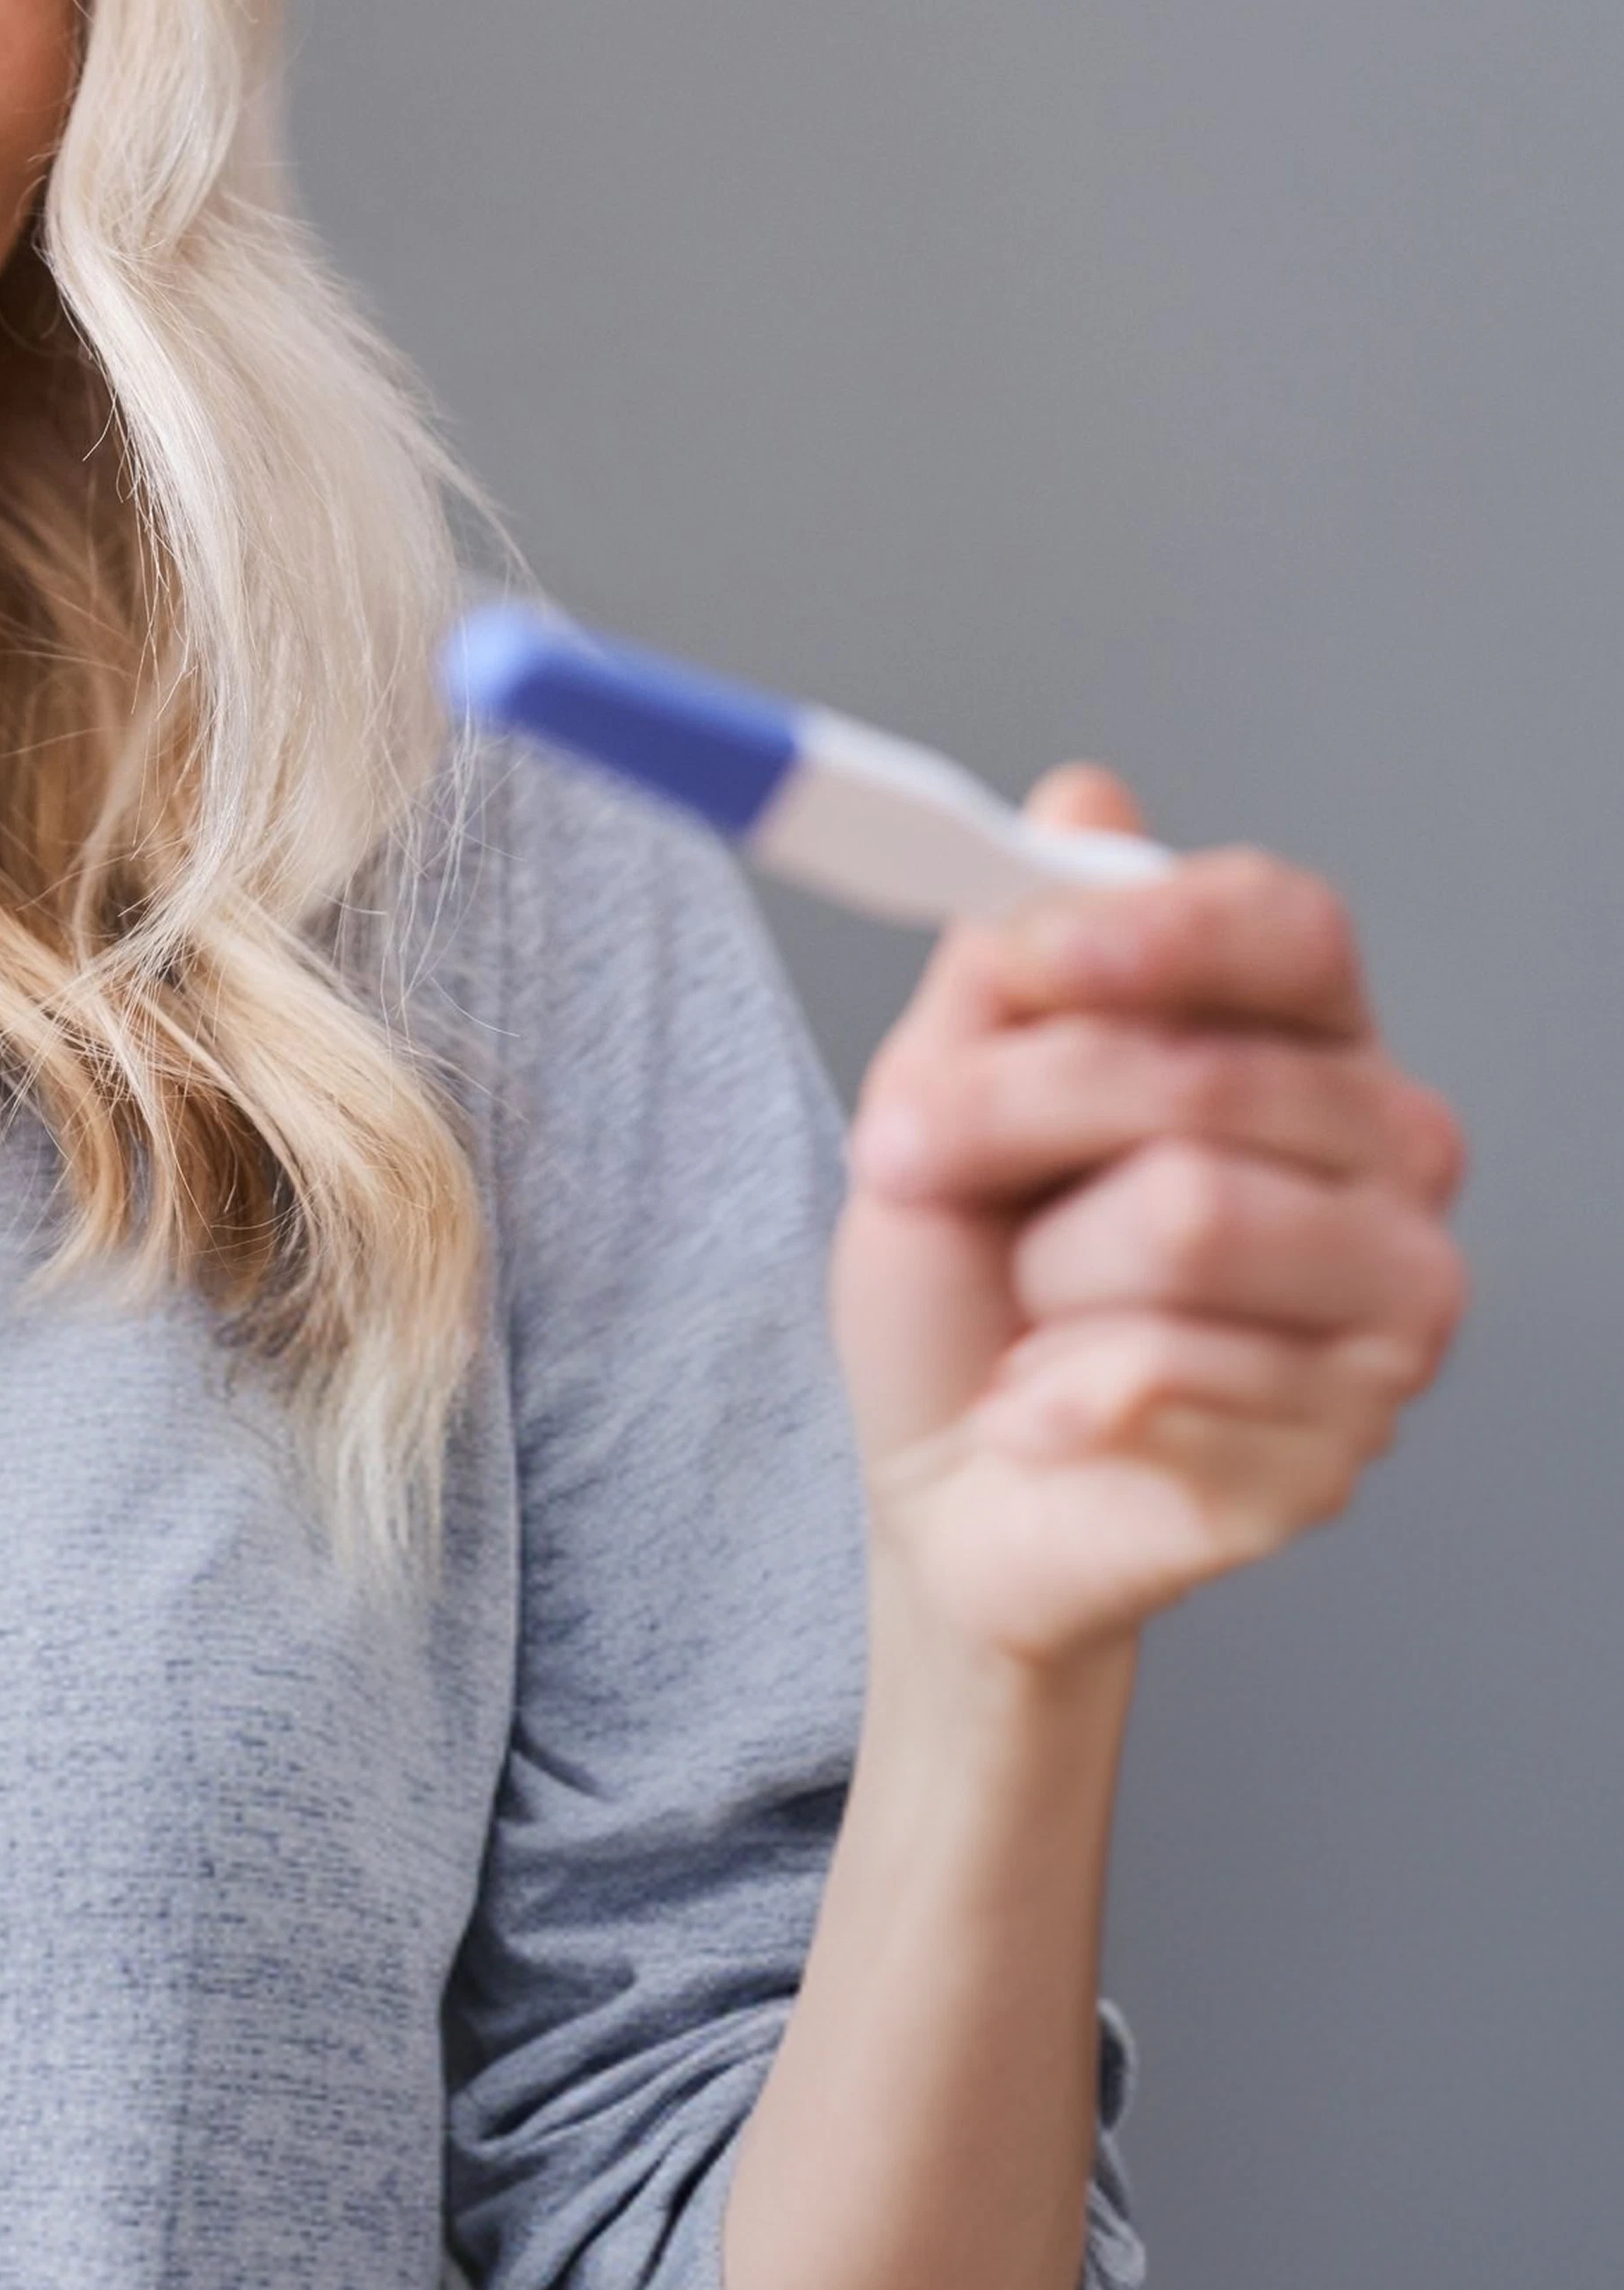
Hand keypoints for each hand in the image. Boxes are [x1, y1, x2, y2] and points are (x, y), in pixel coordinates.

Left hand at [832, 768, 1467, 1672]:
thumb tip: (1085, 799)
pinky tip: (1048, 1409)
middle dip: (998, 1117)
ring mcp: (1391, 1298)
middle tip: (899, 1159)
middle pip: (1197, 1075)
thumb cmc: (962, 1292)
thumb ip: (1008, 963)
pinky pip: (1166, 1366)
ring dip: (1038, 1274)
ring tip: (1030, 1314)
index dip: (1162, 927)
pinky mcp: (1348, 1433)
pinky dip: (1051, 1392)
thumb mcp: (939, 1097)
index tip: (1034, 955)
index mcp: (1298, 1042)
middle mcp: (1386, 1155)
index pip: (1288, 925)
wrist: (948, 1490)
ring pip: (1187, 1217)